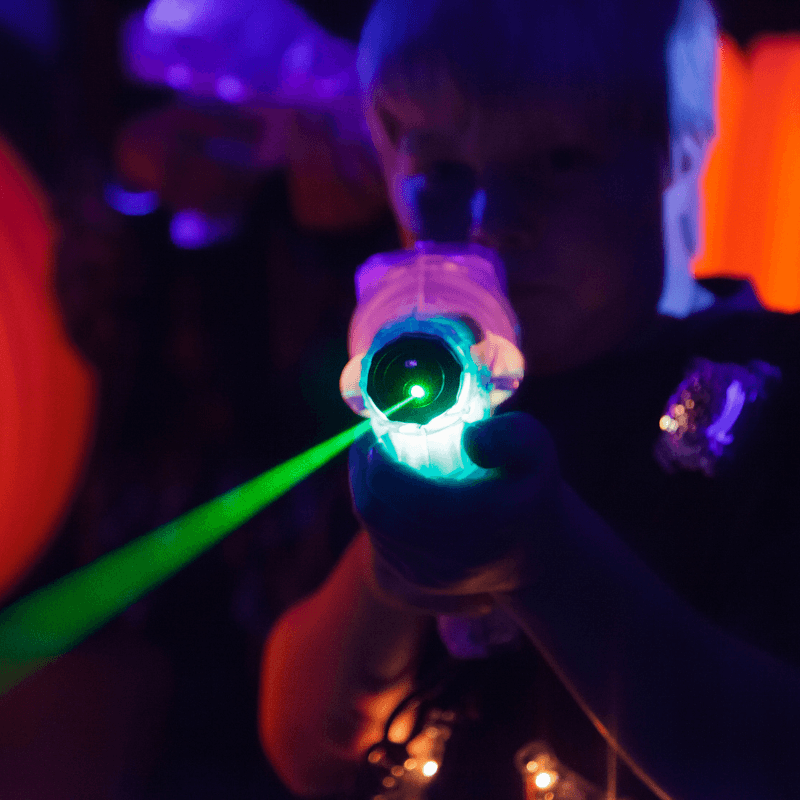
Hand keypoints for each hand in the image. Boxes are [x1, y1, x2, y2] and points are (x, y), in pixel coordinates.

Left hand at [349, 412, 564, 612]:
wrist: (533, 551)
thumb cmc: (530, 489)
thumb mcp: (535, 450)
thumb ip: (511, 436)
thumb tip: (470, 440)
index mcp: (488, 522)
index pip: (418, 500)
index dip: (384, 467)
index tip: (377, 434)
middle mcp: (457, 557)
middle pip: (381, 514)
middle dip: (363, 471)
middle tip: (368, 440)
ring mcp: (433, 575)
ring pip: (374, 528)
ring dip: (364, 488)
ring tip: (372, 457)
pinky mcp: (418, 581)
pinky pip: (378, 540)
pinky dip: (372, 508)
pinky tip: (381, 485)